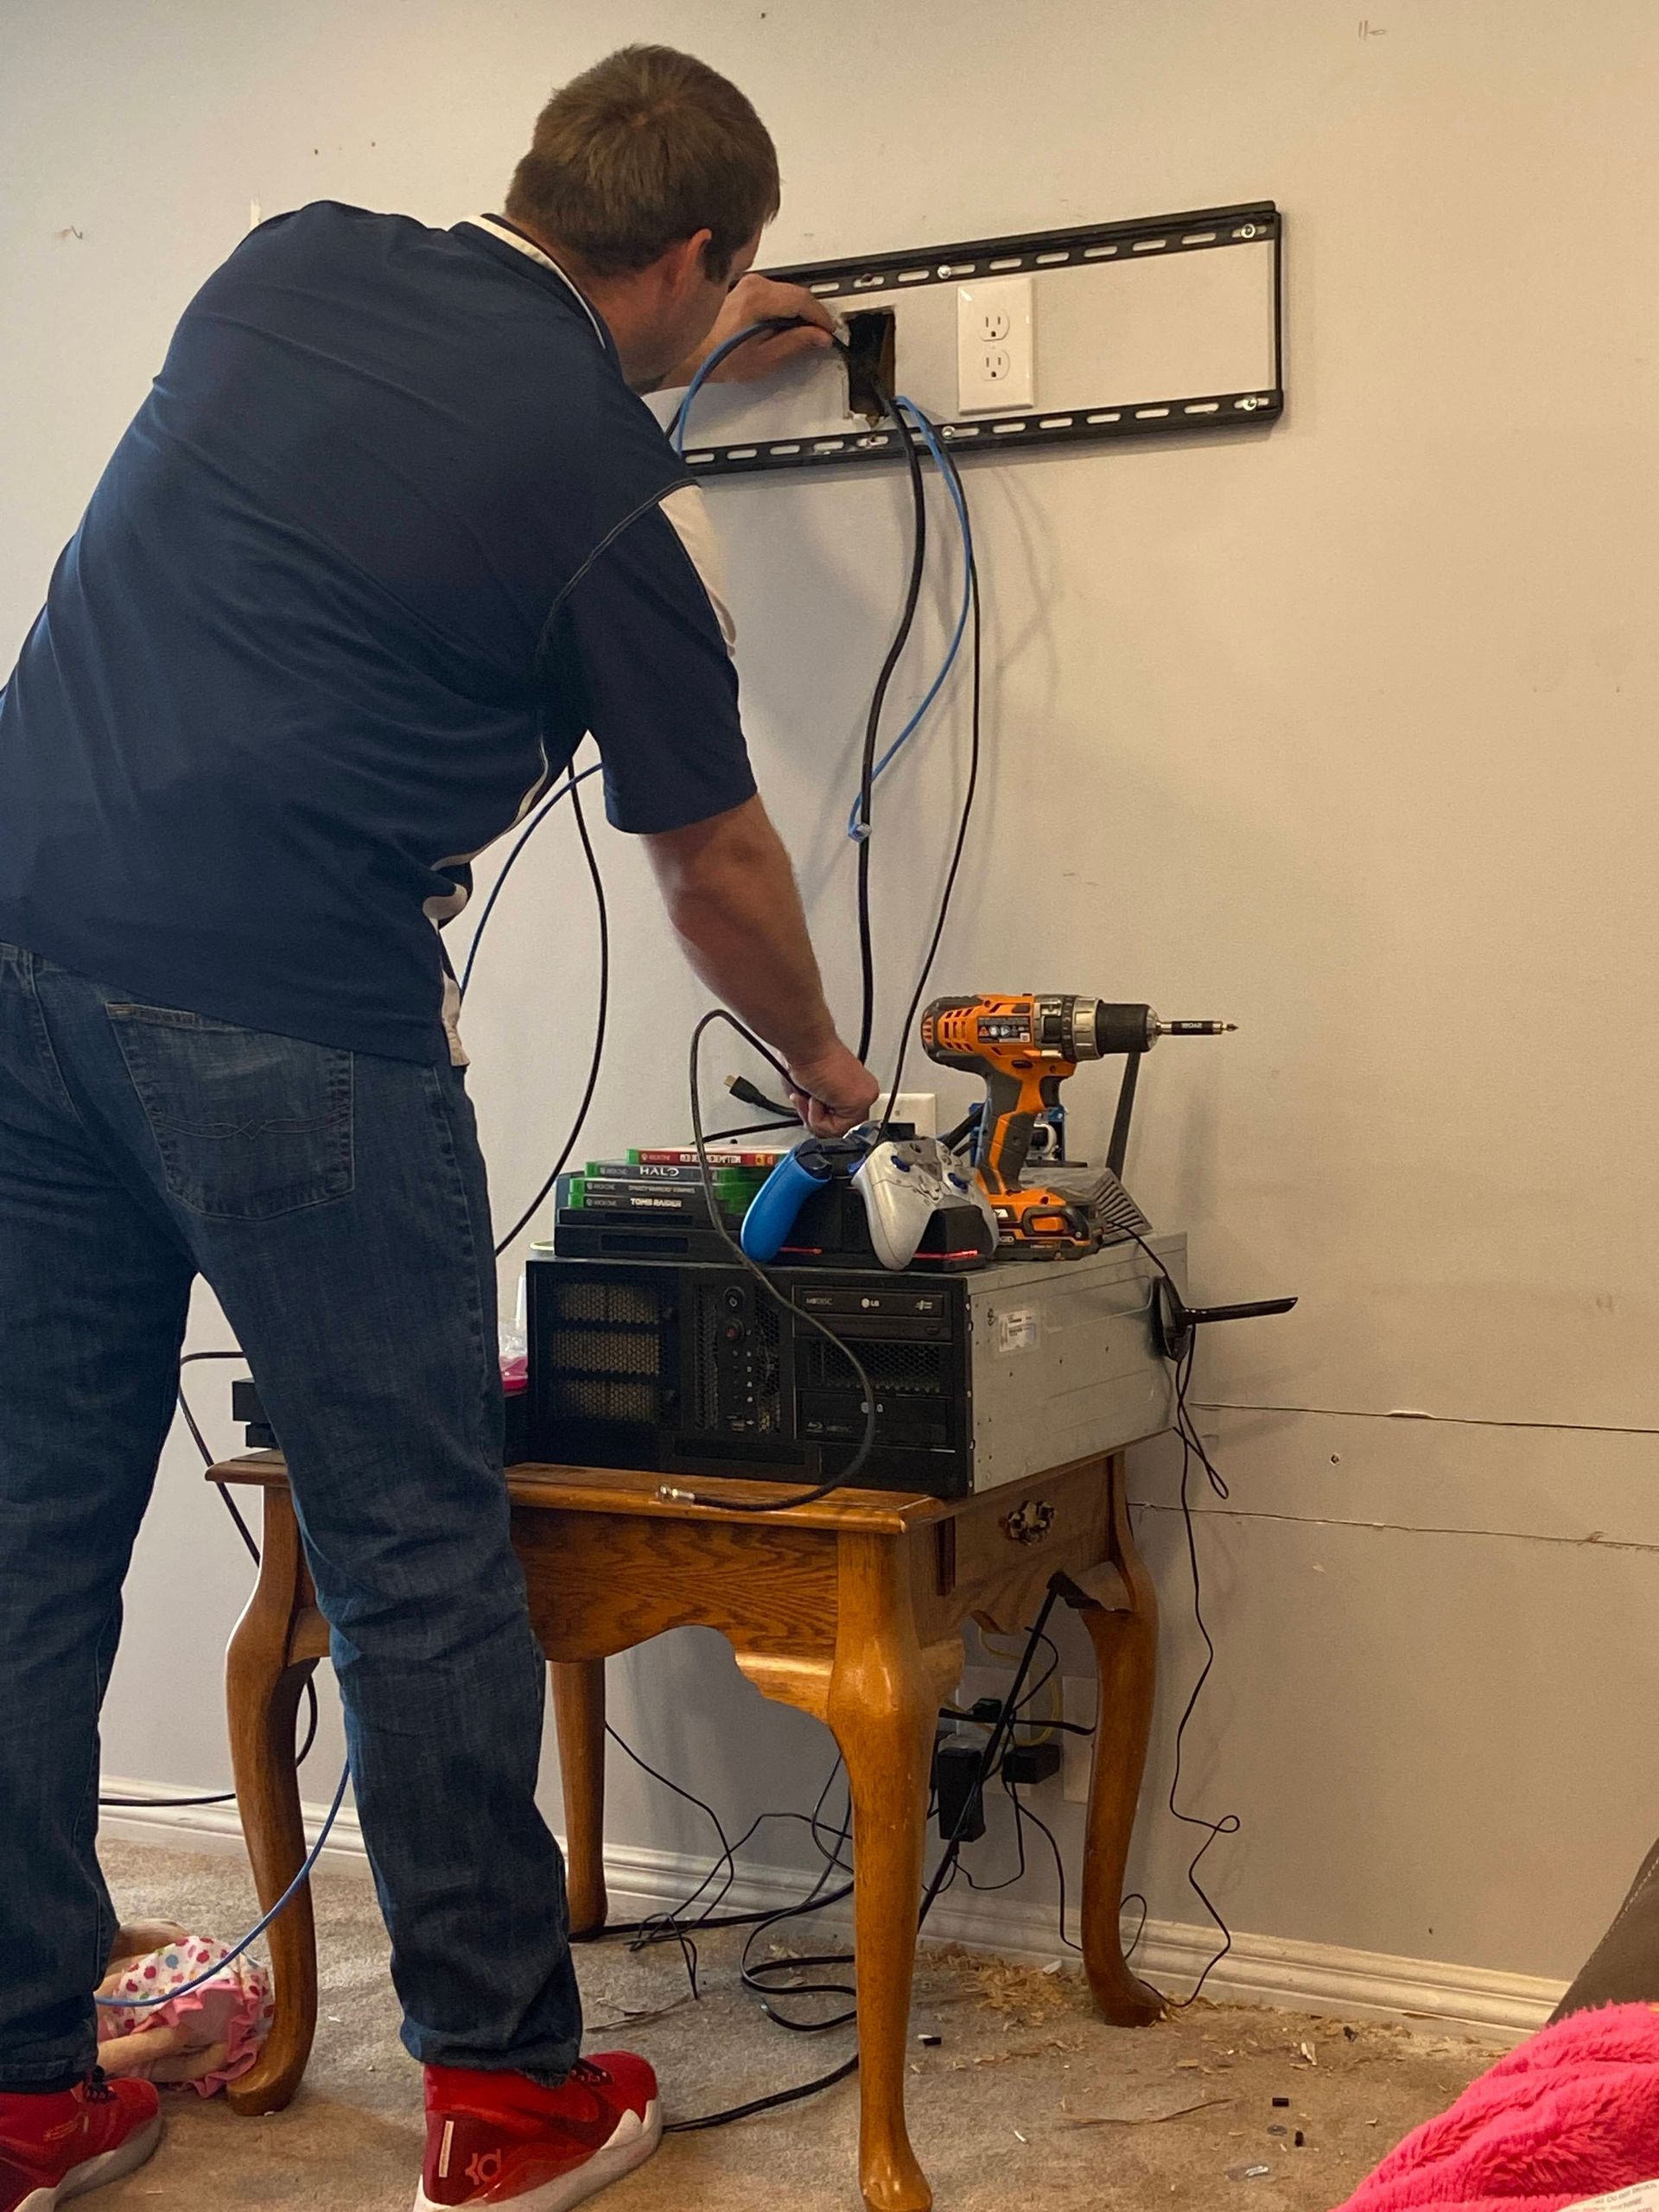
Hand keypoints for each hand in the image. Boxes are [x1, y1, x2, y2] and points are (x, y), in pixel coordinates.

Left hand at [691, 275, 836, 385]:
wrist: (694, 354)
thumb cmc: (720, 357)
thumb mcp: (765, 358)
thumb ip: (796, 343)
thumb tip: (819, 336)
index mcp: (758, 299)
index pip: (803, 300)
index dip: (821, 316)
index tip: (829, 330)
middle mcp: (753, 285)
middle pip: (797, 293)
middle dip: (811, 314)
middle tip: (819, 335)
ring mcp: (747, 284)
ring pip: (787, 292)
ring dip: (798, 311)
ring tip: (800, 335)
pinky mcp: (744, 288)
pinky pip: (775, 293)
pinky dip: (785, 308)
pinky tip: (783, 327)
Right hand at [785, 1039, 880, 1137]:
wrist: (806, 1046)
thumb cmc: (804, 1057)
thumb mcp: (809, 1090)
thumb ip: (817, 1107)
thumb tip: (812, 1119)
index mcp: (854, 1087)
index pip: (839, 1119)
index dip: (817, 1117)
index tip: (806, 1103)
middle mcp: (863, 1092)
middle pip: (838, 1128)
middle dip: (814, 1120)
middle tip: (805, 1101)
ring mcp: (863, 1098)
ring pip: (836, 1131)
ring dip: (813, 1118)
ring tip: (810, 1096)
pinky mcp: (859, 1103)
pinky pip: (834, 1130)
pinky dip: (816, 1118)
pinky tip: (815, 1098)